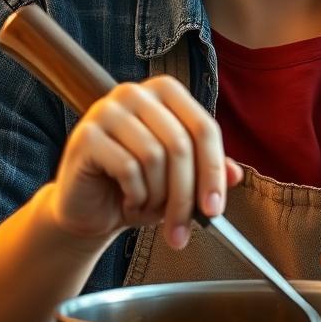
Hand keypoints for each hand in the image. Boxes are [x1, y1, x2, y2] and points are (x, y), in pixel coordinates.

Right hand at [46, 75, 243, 250]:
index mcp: (166, 92)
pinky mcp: (86, 135)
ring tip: (147, 206)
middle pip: (181, 144)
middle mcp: (136, 92)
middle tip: (182, 229)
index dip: (213, 171)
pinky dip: (134, 195)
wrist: (88, 210)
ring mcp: (107, 110)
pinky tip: (128, 201)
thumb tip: (234, 174)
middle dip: (186, 195)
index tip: (215, 208)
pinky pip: (127, 168)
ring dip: (157, 196)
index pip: (204, 127)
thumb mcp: (179, 179)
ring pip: (155, 156)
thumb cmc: (136, 188)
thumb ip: (208, 169)